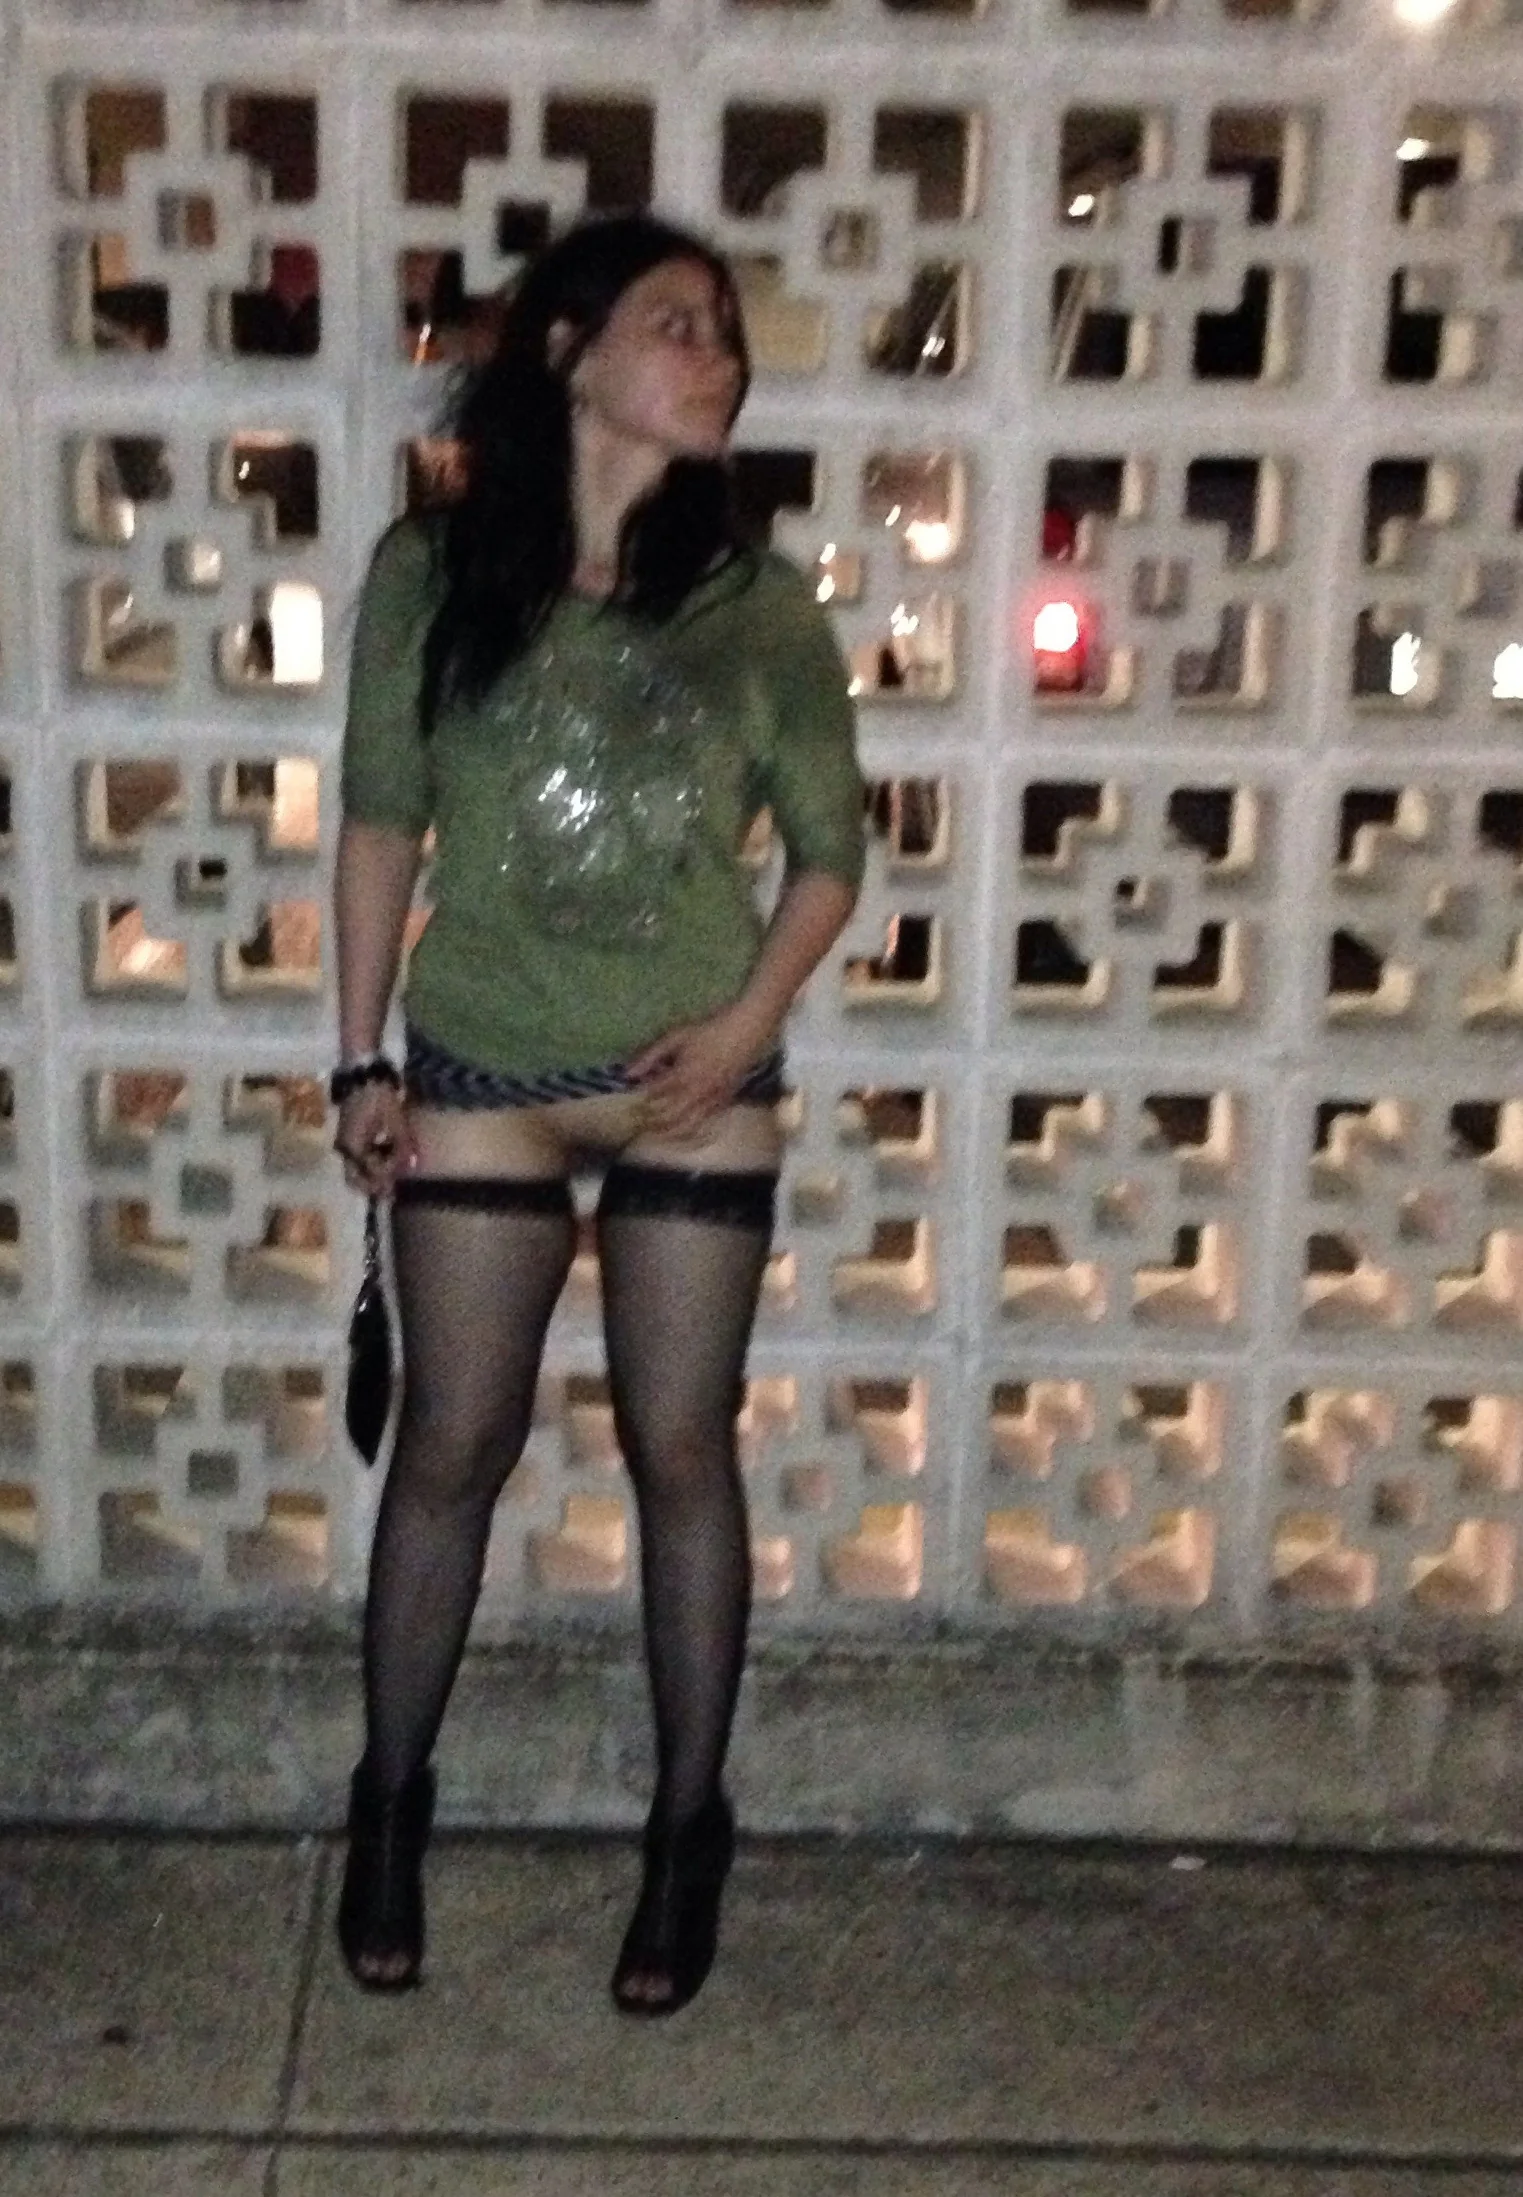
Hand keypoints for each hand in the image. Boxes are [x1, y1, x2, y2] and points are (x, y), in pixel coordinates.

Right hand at [334, 1081, 414, 1197]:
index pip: (370, 1172)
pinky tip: (384, 1161)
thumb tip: (411, 1166)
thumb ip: (402, 1144)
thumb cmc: (378, 1094)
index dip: (386, 1179)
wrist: (363, 1073)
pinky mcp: (349, 1136)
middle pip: (355, 1179)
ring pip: (355, 1170)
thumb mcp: (394, 1119)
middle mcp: (344, 1148)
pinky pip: (357, 1159)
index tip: (399, 1183)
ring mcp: (344, 1143)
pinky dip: (369, 1164)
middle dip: (373, 1186)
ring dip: (371, 1176)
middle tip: (391, 1191)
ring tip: (390, 1177)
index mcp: (353, 1146)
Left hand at [628, 1005, 773, 1141]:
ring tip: (654, 1132)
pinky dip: (689, 1130)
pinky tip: (680, 1131)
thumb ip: (651, 1056)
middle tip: (636, 1123)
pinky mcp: (724, 1103)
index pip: (653, 1097)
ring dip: (667, 1132)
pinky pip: (703, 1123)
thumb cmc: (710, 1031)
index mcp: (682, 1075)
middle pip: (667, 1117)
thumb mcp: (677, 1037)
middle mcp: (696, 1093)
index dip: (638, 1102)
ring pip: (686, 1126)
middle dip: (650, 1122)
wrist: (746, 1031)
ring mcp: (712, 1100)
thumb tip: (627, 1074)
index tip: (627, 1105)